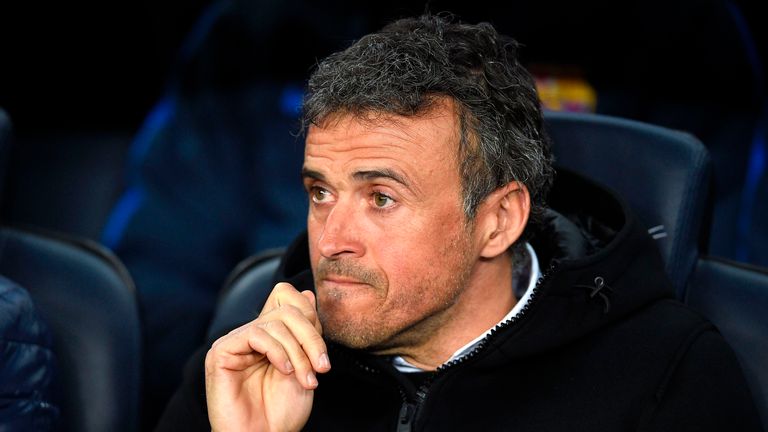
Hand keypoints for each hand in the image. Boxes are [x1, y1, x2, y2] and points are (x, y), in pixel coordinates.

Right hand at [205, 282, 330, 431]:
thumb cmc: (281, 412)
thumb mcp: (306, 365)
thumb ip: (306, 331)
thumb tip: (306, 293)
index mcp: (271, 336)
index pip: (288, 298)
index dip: (310, 316)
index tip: (322, 351)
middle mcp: (252, 335)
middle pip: (287, 309)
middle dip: (311, 337)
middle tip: (322, 367)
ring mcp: (235, 342)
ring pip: (275, 322)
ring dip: (299, 352)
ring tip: (306, 378)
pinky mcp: (221, 352)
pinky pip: (255, 334)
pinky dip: (278, 351)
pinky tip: (285, 372)